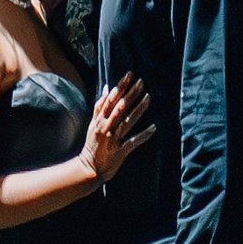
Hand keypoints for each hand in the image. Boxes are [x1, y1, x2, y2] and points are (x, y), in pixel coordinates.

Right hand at [80, 72, 152, 188]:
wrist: (89, 168)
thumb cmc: (92, 145)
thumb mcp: (92, 124)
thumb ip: (99, 106)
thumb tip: (107, 88)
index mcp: (99, 120)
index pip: (110, 99)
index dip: (121, 86)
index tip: (130, 75)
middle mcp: (105, 127)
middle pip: (119, 108)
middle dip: (131, 94)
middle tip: (141, 82)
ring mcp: (113, 139)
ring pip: (127, 121)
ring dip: (139, 109)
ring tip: (149, 97)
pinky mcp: (120, 151)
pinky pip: (133, 141)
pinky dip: (143, 135)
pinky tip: (154, 128)